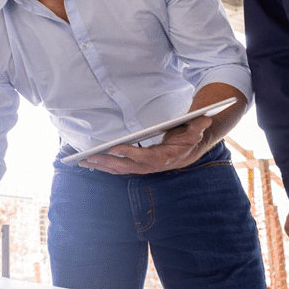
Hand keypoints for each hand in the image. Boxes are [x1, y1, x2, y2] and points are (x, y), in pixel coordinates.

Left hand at [81, 116, 210, 174]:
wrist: (188, 152)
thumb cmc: (188, 139)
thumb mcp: (195, 130)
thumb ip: (199, 126)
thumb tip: (205, 118)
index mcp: (163, 158)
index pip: (143, 157)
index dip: (129, 153)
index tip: (113, 147)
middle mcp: (151, 166)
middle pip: (126, 167)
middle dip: (107, 162)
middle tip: (89, 157)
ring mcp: (142, 168)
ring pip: (119, 170)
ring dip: (102, 166)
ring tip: (83, 161)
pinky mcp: (136, 167)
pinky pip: (118, 169)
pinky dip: (105, 166)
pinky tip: (91, 162)